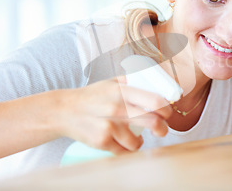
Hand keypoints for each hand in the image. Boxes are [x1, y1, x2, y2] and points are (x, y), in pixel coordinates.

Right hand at [55, 78, 172, 153]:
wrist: (64, 111)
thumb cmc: (92, 96)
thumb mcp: (111, 82)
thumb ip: (133, 81)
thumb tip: (157, 79)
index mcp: (122, 91)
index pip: (154, 100)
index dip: (166, 108)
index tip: (167, 112)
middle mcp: (116, 108)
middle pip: (152, 122)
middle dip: (162, 128)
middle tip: (161, 129)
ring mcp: (108, 126)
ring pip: (138, 141)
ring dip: (141, 141)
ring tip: (138, 137)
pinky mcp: (101, 141)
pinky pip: (123, 151)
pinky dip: (127, 149)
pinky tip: (124, 142)